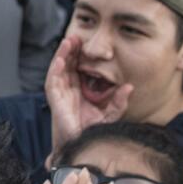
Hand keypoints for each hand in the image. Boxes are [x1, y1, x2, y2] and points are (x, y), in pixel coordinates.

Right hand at [46, 36, 131, 162]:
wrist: (83, 147)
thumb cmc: (94, 133)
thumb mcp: (111, 115)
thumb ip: (119, 102)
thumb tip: (130, 87)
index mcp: (80, 91)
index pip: (79, 68)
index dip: (81, 55)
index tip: (87, 42)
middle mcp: (69, 90)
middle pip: (67, 65)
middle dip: (71, 50)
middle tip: (77, 36)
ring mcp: (60, 95)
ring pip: (58, 69)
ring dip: (62, 55)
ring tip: (68, 41)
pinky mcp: (55, 101)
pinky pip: (52, 82)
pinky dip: (55, 70)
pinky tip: (61, 60)